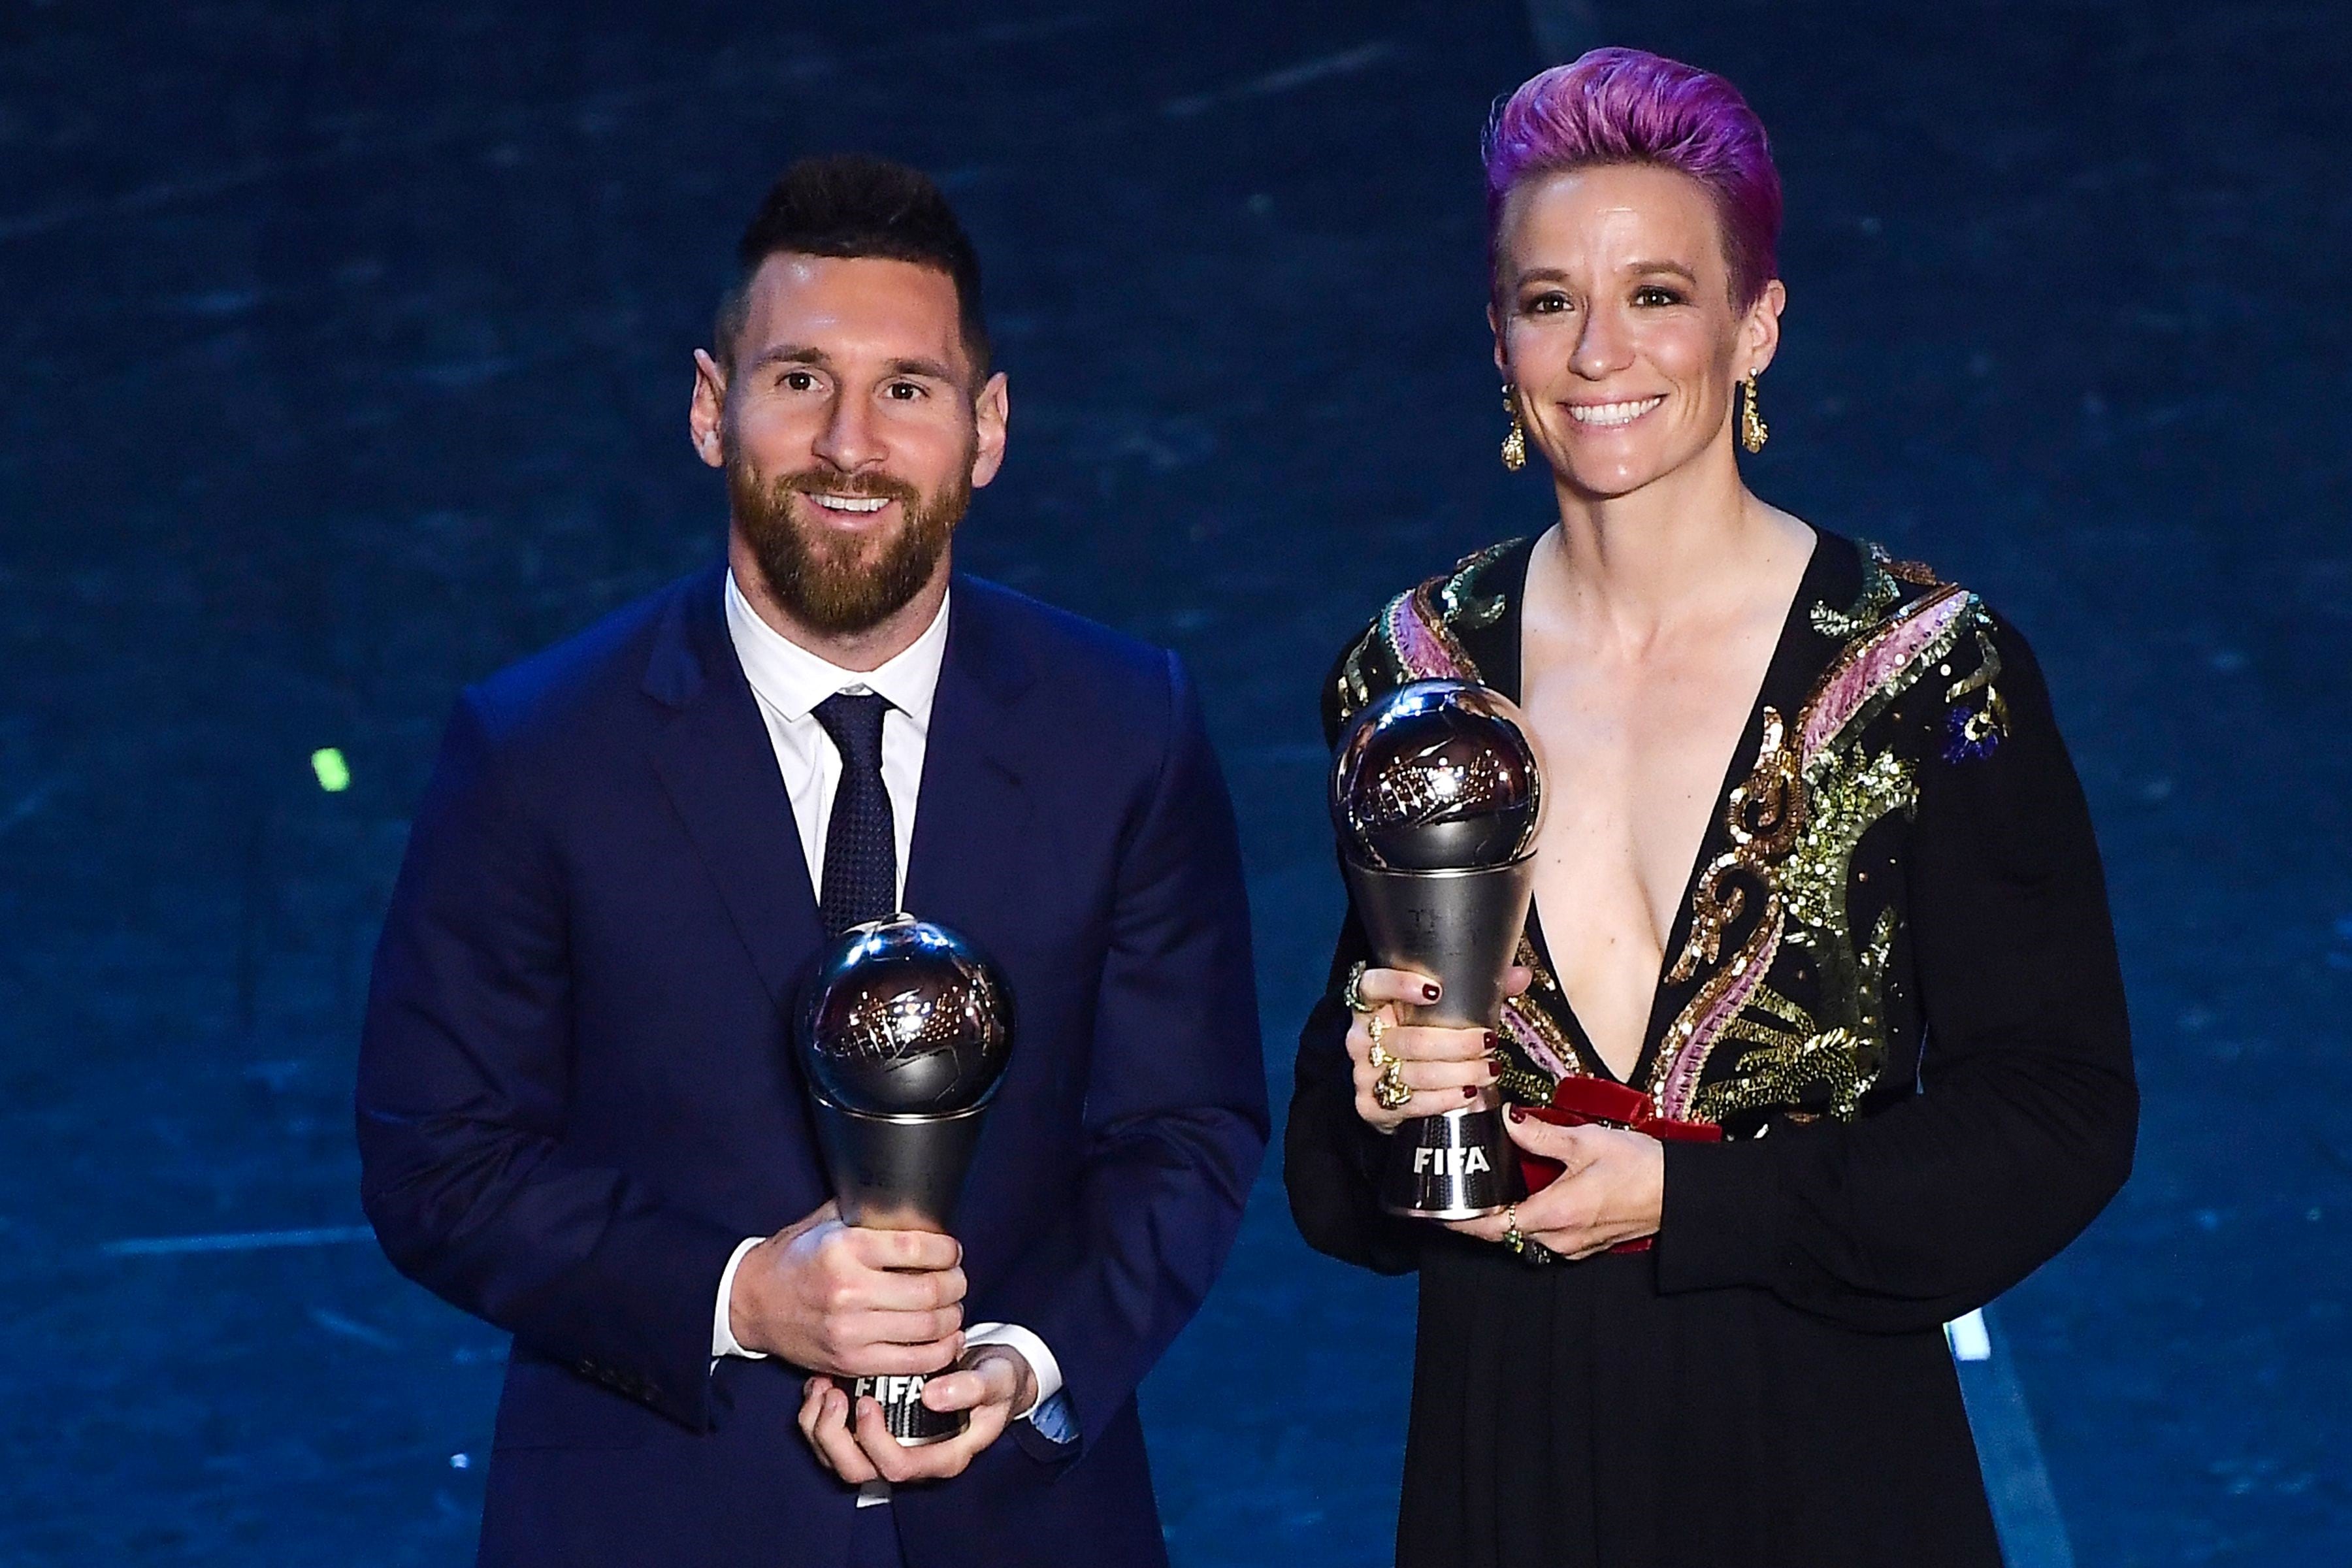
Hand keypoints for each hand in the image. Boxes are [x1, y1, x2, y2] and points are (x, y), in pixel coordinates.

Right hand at [728, 1200, 966, 1377]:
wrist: (752, 1302)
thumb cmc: (793, 1259)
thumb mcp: (825, 1223)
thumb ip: (867, 1212)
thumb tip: (914, 1206)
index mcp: (845, 1249)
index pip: (918, 1248)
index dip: (947, 1250)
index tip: (951, 1251)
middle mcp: (848, 1291)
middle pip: (930, 1291)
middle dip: (956, 1284)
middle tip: (957, 1279)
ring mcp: (850, 1331)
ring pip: (927, 1328)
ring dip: (952, 1317)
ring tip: (953, 1307)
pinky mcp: (851, 1362)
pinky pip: (911, 1362)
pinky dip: (939, 1352)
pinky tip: (947, 1339)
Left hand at [795, 1344, 1033, 1483]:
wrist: (992, 1371)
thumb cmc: (997, 1379)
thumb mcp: (996, 1379)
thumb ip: (973, 1388)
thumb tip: (934, 1397)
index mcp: (943, 1457)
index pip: (898, 1467)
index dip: (874, 1440)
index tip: (868, 1401)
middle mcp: (913, 1460)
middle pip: (858, 1471)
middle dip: (834, 1437)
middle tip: (835, 1394)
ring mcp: (890, 1447)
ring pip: (839, 1459)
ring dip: (819, 1426)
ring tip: (823, 1385)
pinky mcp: (875, 1432)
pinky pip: (835, 1438)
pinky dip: (818, 1414)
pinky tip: (824, 1381)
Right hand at [1345, 965, 1529, 1132]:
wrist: (1393, 1086)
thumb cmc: (1421, 1037)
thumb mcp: (1446, 1011)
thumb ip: (1482, 990)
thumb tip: (1521, 975)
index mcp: (1373, 1005)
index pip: (1372, 985)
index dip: (1399, 985)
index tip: (1435, 990)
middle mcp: (1362, 1037)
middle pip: (1410, 1039)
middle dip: (1457, 1043)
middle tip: (1489, 1042)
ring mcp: (1363, 1072)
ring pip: (1415, 1073)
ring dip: (1459, 1073)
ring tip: (1489, 1070)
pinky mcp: (1369, 1105)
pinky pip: (1411, 1103)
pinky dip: (1444, 1099)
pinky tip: (1468, 1093)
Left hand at [1446, 1112, 1663, 1257]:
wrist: (1680, 1193)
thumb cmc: (1640, 1167)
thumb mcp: (1587, 1141)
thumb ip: (1542, 1135)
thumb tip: (1508, 1122)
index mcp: (1555, 1214)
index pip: (1492, 1227)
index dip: (1461, 1222)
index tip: (1437, 1212)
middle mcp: (1560, 1238)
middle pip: (1505, 1233)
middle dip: (1480, 1215)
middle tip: (1460, 1189)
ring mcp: (1575, 1245)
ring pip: (1526, 1235)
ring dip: (1507, 1216)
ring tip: (1491, 1188)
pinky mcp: (1587, 1243)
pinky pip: (1547, 1235)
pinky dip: (1531, 1218)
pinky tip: (1531, 1193)